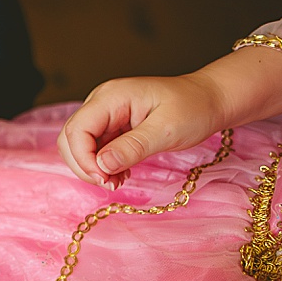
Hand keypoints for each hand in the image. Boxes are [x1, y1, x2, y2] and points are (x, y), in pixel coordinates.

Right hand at [57, 74, 226, 188]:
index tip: (105, 179)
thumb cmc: (194, 108)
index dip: (83, 158)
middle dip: (84, 165)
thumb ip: (133, 147)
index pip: (77, 129)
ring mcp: (105, 114)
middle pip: (70, 138)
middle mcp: (102, 103)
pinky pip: (95, 148)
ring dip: (92, 168)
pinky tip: (121, 173)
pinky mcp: (112, 126)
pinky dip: (102, 165)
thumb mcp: (167, 130)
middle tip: (111, 184)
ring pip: (79, 145)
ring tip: (118, 181)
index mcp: (111, 97)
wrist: (211, 100)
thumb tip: (101, 165)